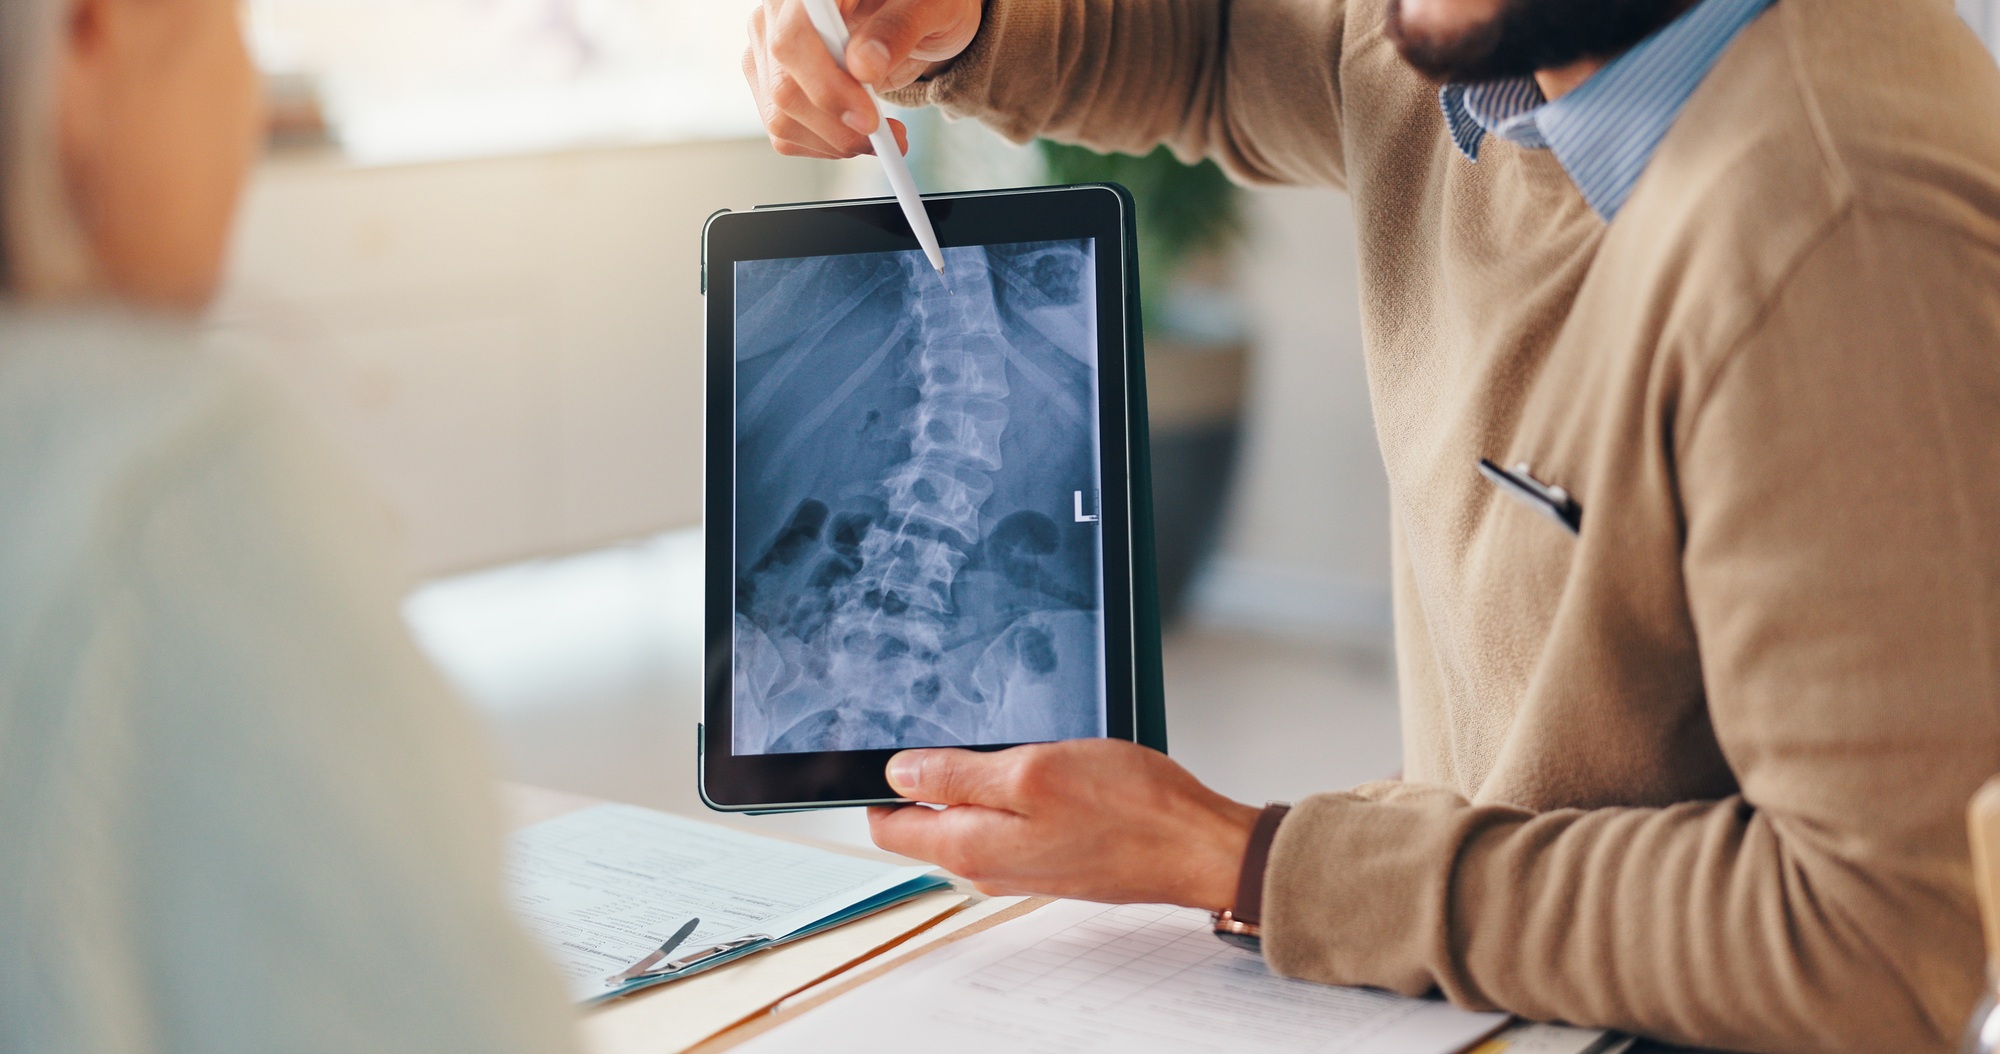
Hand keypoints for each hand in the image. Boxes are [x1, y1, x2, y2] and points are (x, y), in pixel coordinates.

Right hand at [743, 0, 982, 158]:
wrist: (914, 15)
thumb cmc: (921, 4)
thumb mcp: (928, 9)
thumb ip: (897, 29)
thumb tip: (864, 67)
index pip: (794, 37)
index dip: (826, 85)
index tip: (868, 119)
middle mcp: (778, 14)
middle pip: (784, 86)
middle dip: (839, 126)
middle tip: (888, 136)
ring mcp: (768, 49)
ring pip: (780, 116)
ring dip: (836, 141)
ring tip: (882, 134)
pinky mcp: (770, 81)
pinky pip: (784, 130)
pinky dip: (825, 144)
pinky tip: (857, 132)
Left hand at [868, 740, 1261, 910]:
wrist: (1195, 846)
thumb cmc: (1129, 809)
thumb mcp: (1032, 772)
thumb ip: (957, 777)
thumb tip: (898, 774)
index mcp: (969, 848)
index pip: (889, 828)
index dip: (880, 786)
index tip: (893, 748)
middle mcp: (987, 868)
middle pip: (927, 824)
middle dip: (931, 779)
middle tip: (967, 735)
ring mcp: (1020, 867)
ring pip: (971, 820)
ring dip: (978, 784)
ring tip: (1016, 748)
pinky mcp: (1051, 860)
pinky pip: (1009, 825)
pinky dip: (1014, 795)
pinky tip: (1046, 769)